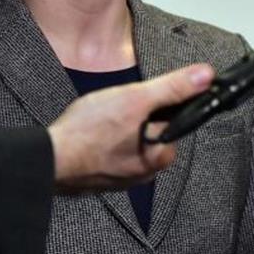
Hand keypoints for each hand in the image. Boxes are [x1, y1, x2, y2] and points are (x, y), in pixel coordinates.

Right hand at [48, 63, 214, 191]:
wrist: (46, 159)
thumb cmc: (87, 132)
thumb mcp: (136, 99)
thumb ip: (173, 88)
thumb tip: (206, 76)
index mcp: (160, 158)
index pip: (173, 122)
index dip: (157, 103)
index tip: (139, 99)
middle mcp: (145, 173)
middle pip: (151, 131)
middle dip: (136, 116)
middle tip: (114, 109)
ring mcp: (121, 178)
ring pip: (130, 140)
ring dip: (118, 128)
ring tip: (100, 122)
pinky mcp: (101, 178)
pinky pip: (111, 152)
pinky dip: (103, 140)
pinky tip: (91, 134)